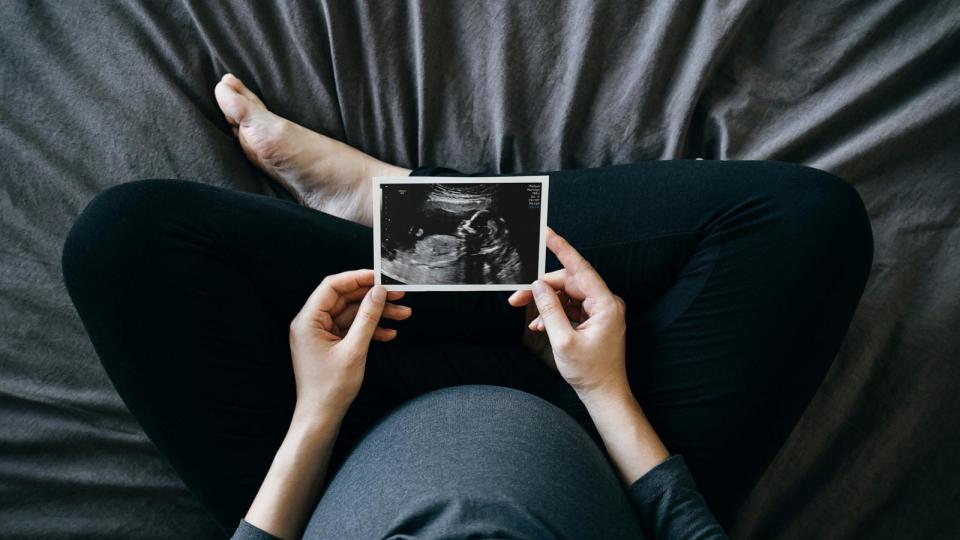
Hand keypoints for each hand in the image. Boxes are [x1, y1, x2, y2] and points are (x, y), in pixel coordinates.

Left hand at [289, 269, 410, 417]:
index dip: (357, 278)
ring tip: (403, 314)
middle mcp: (311, 324)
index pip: (332, 287)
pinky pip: (352, 329)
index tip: (380, 276)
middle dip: (373, 297)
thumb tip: (378, 292)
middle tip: (399, 294)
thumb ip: (367, 318)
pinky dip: (370, 329)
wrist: (321, 418)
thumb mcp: (354, 350)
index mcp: (308, 321)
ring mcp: (321, 335)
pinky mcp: (331, 345)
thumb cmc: (330, 388)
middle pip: (345, 299)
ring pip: (352, 314)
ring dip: (377, 314)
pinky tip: (390, 333)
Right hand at [508, 228, 628, 401]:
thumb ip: (550, 310)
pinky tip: (540, 325)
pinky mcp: (594, 321)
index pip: (580, 269)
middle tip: (517, 296)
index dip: (562, 249)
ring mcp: (600, 312)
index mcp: (605, 304)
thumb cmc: (590, 372)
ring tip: (527, 315)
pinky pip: (570, 308)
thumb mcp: (563, 341)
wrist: (604, 395)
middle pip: (569, 283)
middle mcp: (606, 304)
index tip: (547, 234)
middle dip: (542, 288)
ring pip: (567, 296)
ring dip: (546, 304)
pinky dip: (554, 314)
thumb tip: (538, 287)